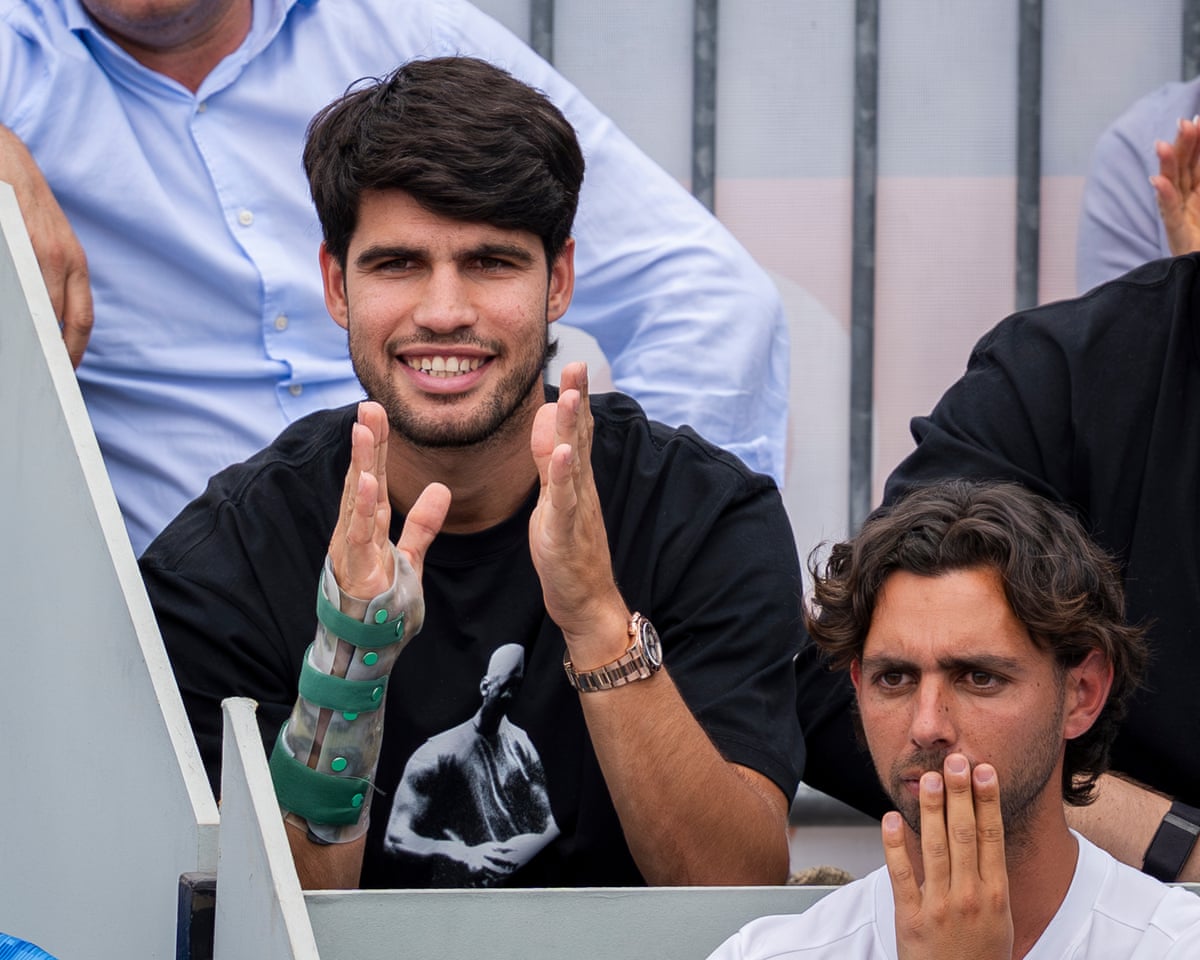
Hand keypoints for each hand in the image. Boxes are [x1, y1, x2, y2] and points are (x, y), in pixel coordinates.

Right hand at [0, 125, 92, 365]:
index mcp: (74, 262)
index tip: (61, 377)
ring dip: (21, 334)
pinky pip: (14, 286)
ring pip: (30, 308)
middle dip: (41, 353)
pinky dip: (13, 312)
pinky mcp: (13, 239)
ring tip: (19, 358)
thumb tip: (46, 322)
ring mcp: (31, 247)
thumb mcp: (47, 238)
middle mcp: (59, 256)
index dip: (70, 353)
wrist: (0, 150)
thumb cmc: (21, 199)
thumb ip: (50, 278)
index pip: (79, 320)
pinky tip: (12, 325)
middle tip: (32, 377)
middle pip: (52, 321)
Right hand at [328, 401, 448, 605]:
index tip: (379, 412)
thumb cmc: (382, 598)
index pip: (377, 475)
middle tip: (368, 405)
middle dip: (367, 442)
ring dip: (361, 463)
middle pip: (364, 477)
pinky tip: (365, 480)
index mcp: (370, 523)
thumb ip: (422, 523)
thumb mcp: (411, 555)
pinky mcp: (356, 566)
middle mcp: (357, 528)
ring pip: (357, 498)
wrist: (369, 641)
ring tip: (364, 431)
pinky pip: (360, 532)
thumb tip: (439, 489)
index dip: (379, 444)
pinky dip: (361, 506)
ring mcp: (353, 546)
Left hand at [528, 362, 626, 657]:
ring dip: (572, 429)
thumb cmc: (569, 553)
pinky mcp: (565, 535)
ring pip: (573, 464)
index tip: (573, 362)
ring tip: (572, 396)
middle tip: (577, 362)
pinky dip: (563, 477)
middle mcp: (581, 490)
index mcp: (576, 481)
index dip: (575, 397)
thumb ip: (549, 462)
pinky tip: (562, 453)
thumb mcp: (553, 501)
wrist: (586, 603)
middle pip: (579, 438)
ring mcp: (576, 512)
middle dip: (578, 400)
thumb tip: (544, 420)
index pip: (575, 432)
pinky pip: (564, 503)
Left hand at [884, 754, 1011, 959]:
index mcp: (996, 896)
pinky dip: (895, 846)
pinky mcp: (910, 918)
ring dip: (932, 810)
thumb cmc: (981, 957)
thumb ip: (991, 879)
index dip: (988, 801)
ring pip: (935, 848)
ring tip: (930, 778)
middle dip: (960, 795)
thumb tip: (986, 836)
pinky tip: (890, 819)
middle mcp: (970, 898)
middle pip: (964, 835)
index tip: (984, 771)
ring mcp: (939, 907)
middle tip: (956, 761)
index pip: (992, 837)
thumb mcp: (1000, 919)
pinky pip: (901, 875)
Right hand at [1151, 116, 1199, 256]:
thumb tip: (1189, 168)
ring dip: (1166, 166)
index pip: (1197, 163)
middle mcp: (1187, 202)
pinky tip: (1158, 181)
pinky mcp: (1177, 234)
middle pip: (1184, 169)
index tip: (1198, 119)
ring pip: (1172, 186)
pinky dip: (1164, 196)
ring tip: (1162, 145)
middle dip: (1183, 146)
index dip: (1197, 142)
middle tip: (1184, 123)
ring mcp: (1180, 217)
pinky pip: (1170, 213)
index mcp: (1199, 194)